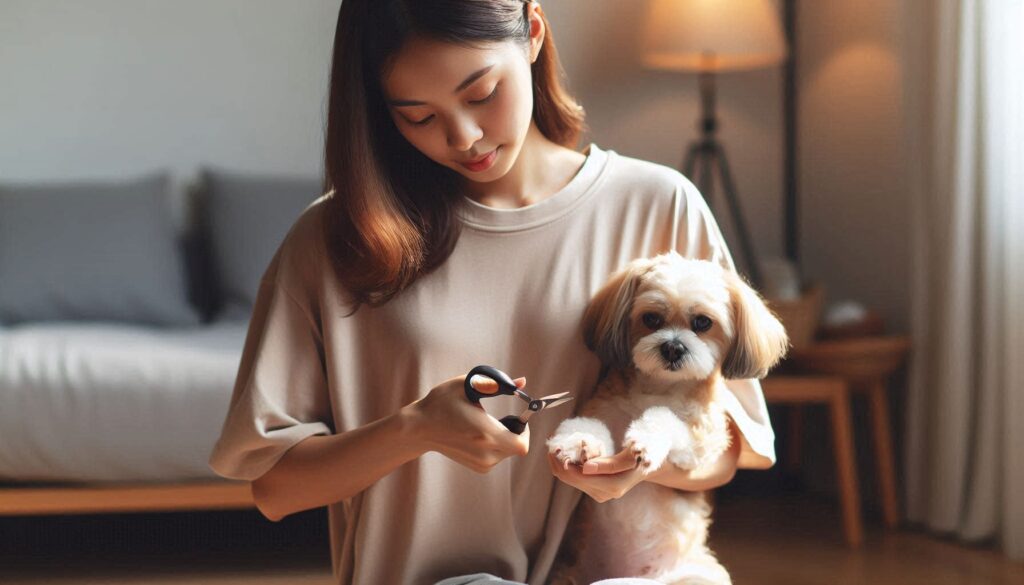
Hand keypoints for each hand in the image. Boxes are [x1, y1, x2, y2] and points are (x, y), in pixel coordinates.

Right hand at [404, 374, 530, 473]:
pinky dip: (496, 445)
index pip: (521, 444)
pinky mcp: (478, 467)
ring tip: (484, 423)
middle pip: (517, 447)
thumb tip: (522, 382)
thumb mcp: (468, 385)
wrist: (419, 428)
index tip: (517, 416)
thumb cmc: (442, 403)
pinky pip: (499, 456)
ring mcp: (481, 463)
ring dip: (505, 437)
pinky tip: (478, 434)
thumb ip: (497, 383)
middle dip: (516, 431)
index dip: (525, 429)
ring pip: (508, 452)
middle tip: (500, 417)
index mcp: (485, 433)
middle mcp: (485, 453)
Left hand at [547, 446, 647, 502]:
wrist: (644, 466)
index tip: (557, 448)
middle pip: (572, 480)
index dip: (566, 464)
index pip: (581, 477)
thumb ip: (609, 464)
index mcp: (614, 487)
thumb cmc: (640, 456)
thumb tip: (585, 468)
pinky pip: (575, 479)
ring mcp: (599, 494)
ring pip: (571, 480)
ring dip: (561, 465)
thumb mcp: (629, 456)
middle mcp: (605, 494)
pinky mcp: (595, 490)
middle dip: (559, 464)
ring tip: (554, 448)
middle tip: (552, 446)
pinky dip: (566, 467)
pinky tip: (561, 455)